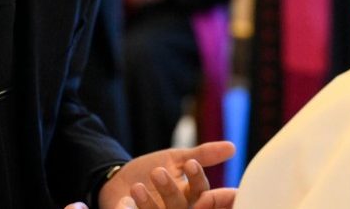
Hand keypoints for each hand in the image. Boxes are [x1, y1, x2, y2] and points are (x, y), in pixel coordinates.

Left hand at [98, 141, 235, 208]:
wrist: (117, 181)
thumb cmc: (150, 171)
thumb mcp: (175, 159)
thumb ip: (202, 155)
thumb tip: (232, 147)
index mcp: (191, 198)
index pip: (204, 194)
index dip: (199, 181)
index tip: (192, 164)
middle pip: (182, 207)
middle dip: (170, 190)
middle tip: (158, 171)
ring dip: (147, 203)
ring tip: (137, 186)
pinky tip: (124, 204)